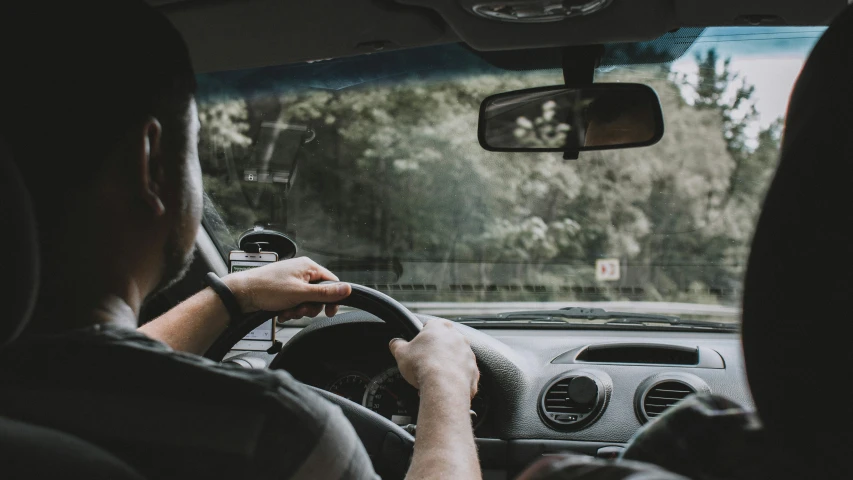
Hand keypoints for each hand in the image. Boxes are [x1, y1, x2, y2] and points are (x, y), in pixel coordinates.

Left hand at [222, 257, 350, 319]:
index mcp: (308, 267)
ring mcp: (292, 281)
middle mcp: (301, 272)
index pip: (331, 282)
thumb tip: (347, 289)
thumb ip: (325, 293)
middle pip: (319, 294)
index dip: (332, 298)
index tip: (329, 311)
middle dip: (310, 306)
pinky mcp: (283, 290)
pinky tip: (282, 312)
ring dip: (299, 310)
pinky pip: (295, 302)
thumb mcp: (301, 293)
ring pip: (307, 300)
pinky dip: (290, 310)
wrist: (242, 294)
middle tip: (300, 309)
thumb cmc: (267, 288)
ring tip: (287, 311)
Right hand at [389, 318, 478, 397]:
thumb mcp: (401, 353)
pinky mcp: (473, 370)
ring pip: (455, 357)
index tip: (417, 346)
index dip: (422, 335)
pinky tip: (444, 386)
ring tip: (434, 378)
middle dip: (436, 351)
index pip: (430, 325)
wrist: (443, 386)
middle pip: (444, 341)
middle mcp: (457, 337)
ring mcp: (468, 353)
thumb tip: (395, 343)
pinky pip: (462, 373)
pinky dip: (454, 379)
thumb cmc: (422, 366)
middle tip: (425, 363)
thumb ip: (397, 344)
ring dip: (446, 365)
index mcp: (439, 327)